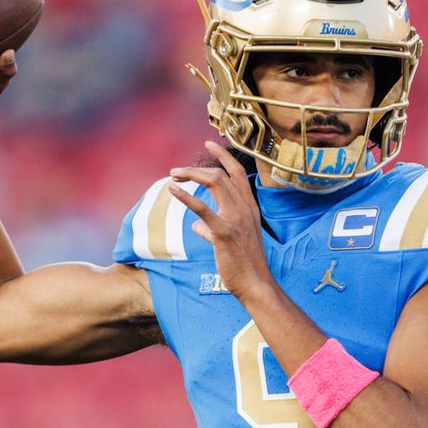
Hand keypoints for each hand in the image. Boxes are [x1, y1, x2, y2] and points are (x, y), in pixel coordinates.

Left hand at [168, 141, 273, 299]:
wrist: (255, 284)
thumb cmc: (244, 265)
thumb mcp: (231, 241)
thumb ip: (212, 228)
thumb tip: (196, 225)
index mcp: (249, 208)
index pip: (237, 173)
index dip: (223, 156)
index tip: (209, 143)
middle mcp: (244, 208)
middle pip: (221, 174)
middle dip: (196, 168)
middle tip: (176, 171)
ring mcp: (235, 219)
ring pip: (214, 182)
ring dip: (190, 174)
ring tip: (172, 175)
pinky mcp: (223, 232)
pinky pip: (202, 208)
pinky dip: (186, 197)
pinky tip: (172, 190)